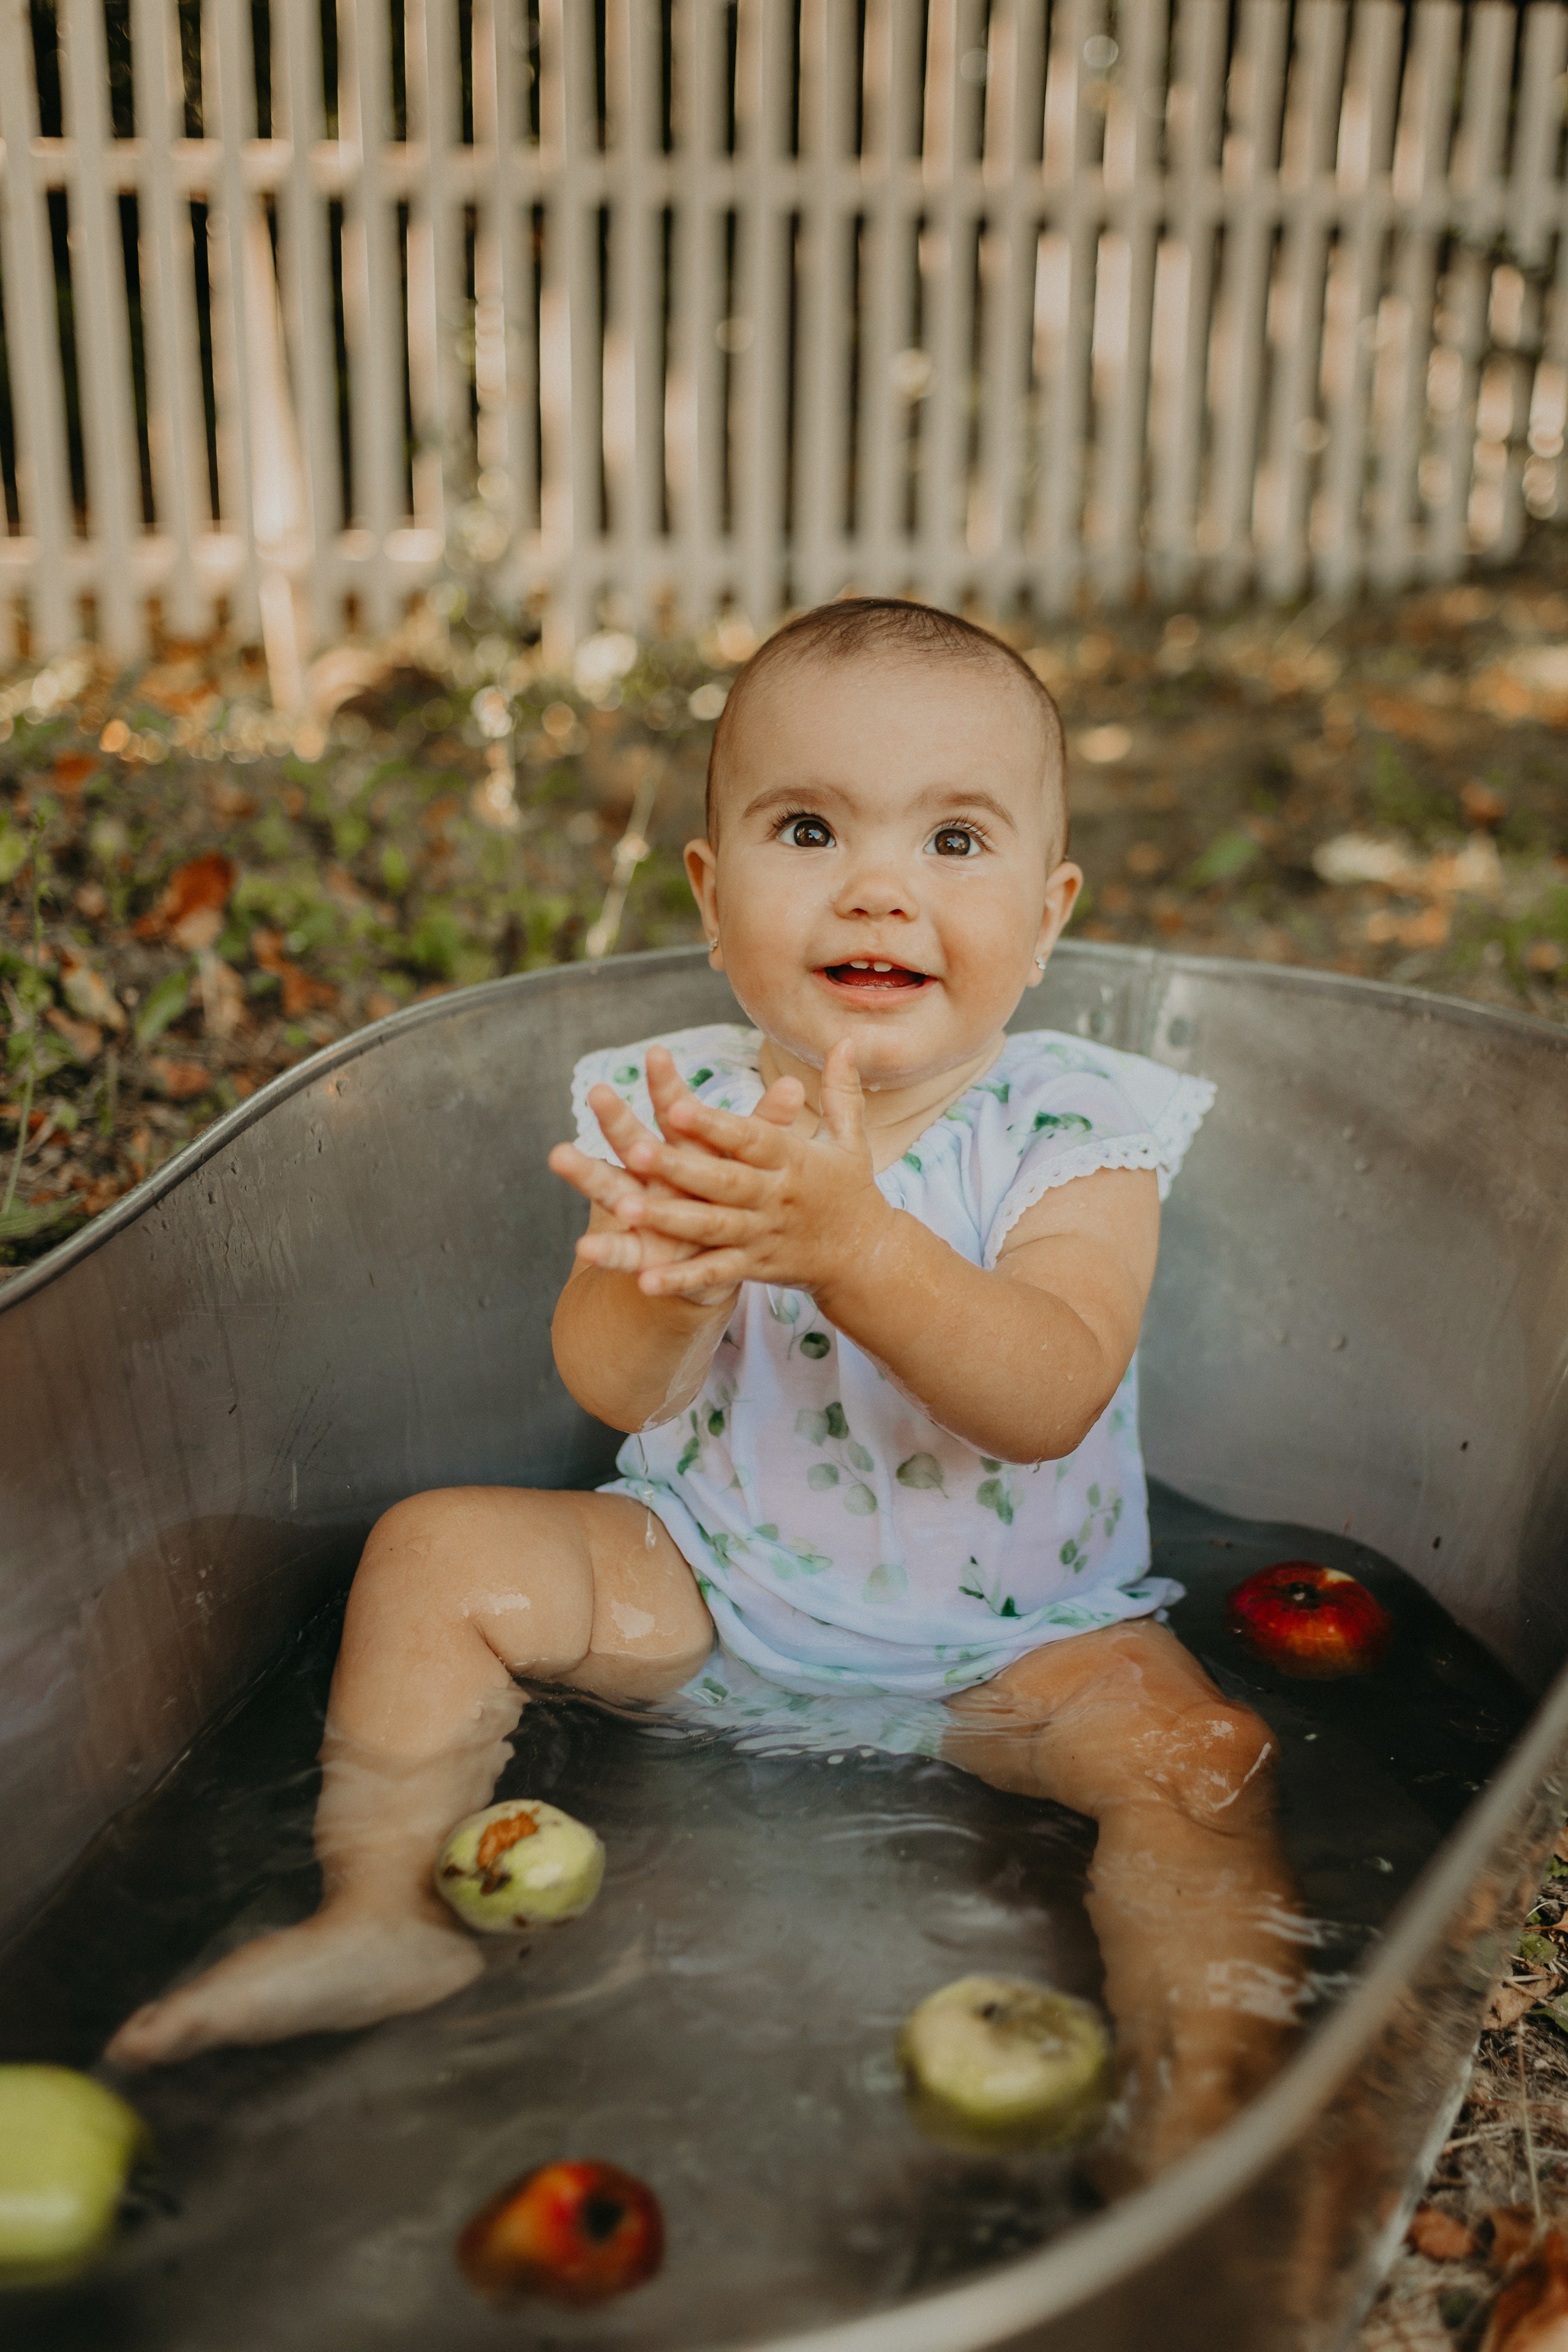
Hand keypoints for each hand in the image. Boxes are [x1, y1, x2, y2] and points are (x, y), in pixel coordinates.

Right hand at [547, 1046, 801, 1304]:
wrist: (714, 1256)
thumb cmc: (731, 1196)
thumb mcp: (750, 1162)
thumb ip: (767, 1128)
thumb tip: (798, 1085)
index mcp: (686, 1148)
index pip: (675, 1110)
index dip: (667, 1084)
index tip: (657, 1052)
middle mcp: (654, 1173)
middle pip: (632, 1140)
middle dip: (616, 1118)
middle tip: (597, 1090)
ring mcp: (641, 1210)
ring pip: (610, 1188)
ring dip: (587, 1173)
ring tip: (560, 1155)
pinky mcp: (641, 1252)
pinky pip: (622, 1252)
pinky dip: (606, 1252)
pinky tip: (585, 1248)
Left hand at [602, 1038, 892, 1300]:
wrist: (867, 1258)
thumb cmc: (851, 1190)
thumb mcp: (850, 1139)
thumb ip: (841, 1090)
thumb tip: (845, 1039)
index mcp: (793, 1160)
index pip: (751, 1138)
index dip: (714, 1125)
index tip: (675, 1106)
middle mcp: (775, 1197)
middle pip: (723, 1182)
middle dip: (679, 1167)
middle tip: (633, 1150)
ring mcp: (763, 1235)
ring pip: (712, 1227)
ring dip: (669, 1220)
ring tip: (624, 1210)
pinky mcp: (755, 1267)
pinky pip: (714, 1273)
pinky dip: (681, 1279)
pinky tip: (643, 1280)